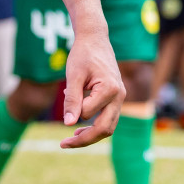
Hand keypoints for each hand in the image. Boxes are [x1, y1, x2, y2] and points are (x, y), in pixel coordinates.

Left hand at [58, 30, 124, 148]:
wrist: (94, 38)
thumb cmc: (82, 54)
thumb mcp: (73, 75)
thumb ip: (72, 100)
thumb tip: (68, 124)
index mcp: (110, 89)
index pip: (89, 113)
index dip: (73, 114)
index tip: (63, 103)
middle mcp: (120, 96)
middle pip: (105, 129)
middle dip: (84, 140)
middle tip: (63, 144)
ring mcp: (120, 98)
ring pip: (108, 127)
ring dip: (90, 135)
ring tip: (70, 139)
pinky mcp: (116, 98)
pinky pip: (108, 118)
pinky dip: (94, 125)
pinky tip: (78, 127)